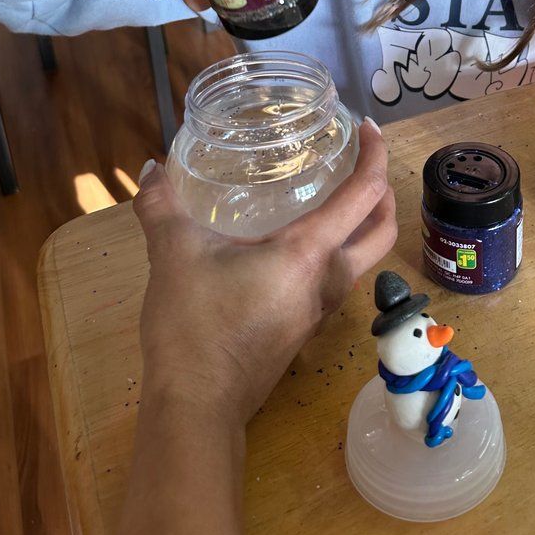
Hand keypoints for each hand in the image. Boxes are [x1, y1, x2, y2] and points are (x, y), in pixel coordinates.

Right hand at [132, 119, 396, 423]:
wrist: (196, 407)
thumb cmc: (195, 326)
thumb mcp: (174, 255)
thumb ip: (161, 207)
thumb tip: (152, 168)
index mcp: (310, 253)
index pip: (365, 194)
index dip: (375, 155)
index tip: (367, 127)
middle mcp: (329, 280)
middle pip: (382, 231)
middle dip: (382, 192)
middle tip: (360, 161)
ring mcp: (319, 309)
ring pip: (361, 258)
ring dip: (360, 224)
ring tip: (328, 193)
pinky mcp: (302, 329)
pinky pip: (334, 278)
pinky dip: (333, 249)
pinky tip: (293, 241)